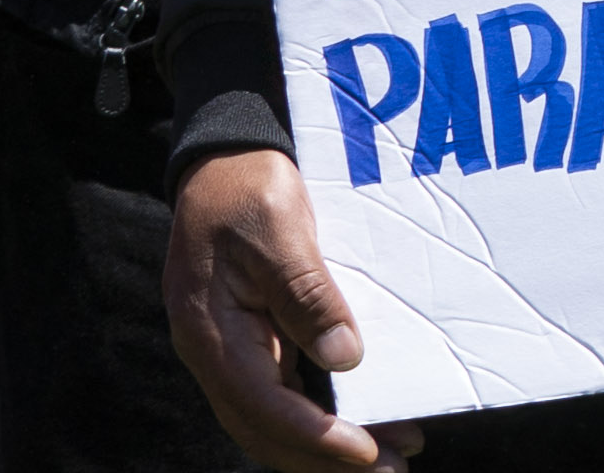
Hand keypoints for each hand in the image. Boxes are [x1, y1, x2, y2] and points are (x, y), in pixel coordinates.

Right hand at [163, 148, 385, 469]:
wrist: (222, 162)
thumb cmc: (248, 189)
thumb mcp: (279, 230)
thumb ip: (308, 292)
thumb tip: (344, 357)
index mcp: (211, 334)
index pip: (263, 405)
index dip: (315, 437)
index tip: (365, 452)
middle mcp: (217, 353)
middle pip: (268, 427)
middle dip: (326, 459)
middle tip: (391, 470)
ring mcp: (234, 350)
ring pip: (278, 417)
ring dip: (328, 443)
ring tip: (392, 453)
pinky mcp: (256, 340)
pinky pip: (286, 392)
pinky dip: (323, 413)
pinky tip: (365, 416)